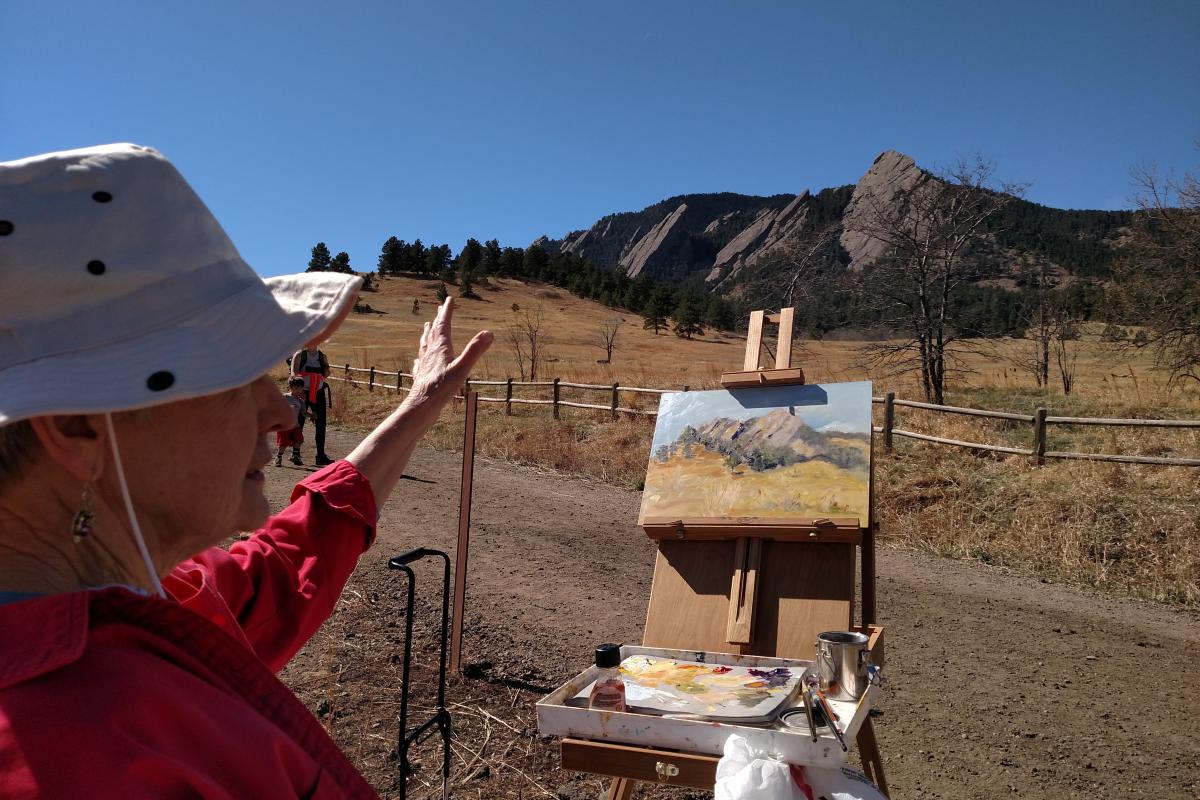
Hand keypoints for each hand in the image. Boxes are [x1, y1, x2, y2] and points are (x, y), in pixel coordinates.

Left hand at [345, 298, 490, 501]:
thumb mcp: (462, 369)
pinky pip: (420, 362)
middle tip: (439, 308)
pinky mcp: (421, 376)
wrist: (421, 407)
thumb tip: (489, 333)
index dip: (446, 311)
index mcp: (440, 348)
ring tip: (426, 327)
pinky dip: (421, 356)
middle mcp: (430, 353)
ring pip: (425, 345)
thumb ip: (475, 351)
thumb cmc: (441, 389)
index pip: (443, 324)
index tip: (448, 299)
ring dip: (427, 334)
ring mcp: (424, 364)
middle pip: (433, 332)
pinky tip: (417, 360)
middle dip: (438, 319)